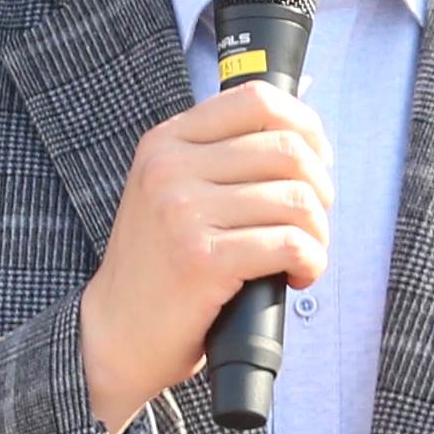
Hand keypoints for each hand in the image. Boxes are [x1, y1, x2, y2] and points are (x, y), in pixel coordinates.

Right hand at [77, 82, 332, 426]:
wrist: (113, 333)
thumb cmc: (157, 266)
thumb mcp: (171, 192)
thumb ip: (218, 159)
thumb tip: (302, 138)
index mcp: (166, 142)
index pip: (257, 100)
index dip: (305, 125)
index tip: (318, 160)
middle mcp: (170, 168)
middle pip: (287, 150)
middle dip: (320, 189)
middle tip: (312, 222)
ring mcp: (183, 212)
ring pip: (296, 198)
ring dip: (318, 232)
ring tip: (303, 255)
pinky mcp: (202, 259)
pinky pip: (290, 243)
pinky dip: (311, 261)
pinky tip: (299, 276)